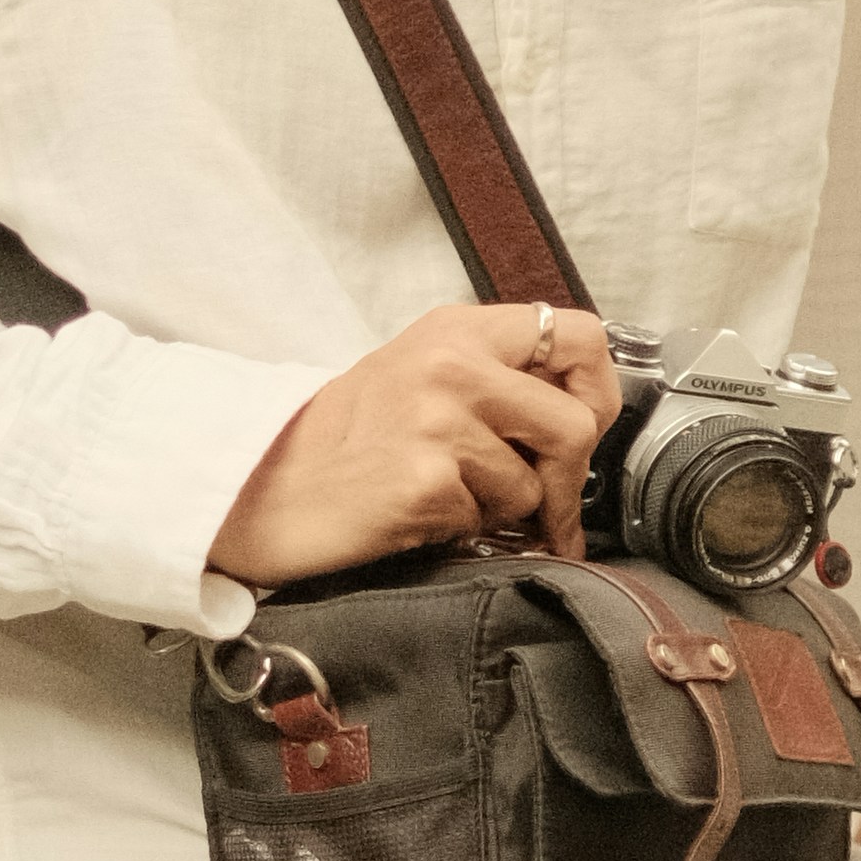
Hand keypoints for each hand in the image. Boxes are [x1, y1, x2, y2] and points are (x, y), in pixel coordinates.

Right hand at [212, 304, 618, 582]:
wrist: (262, 488)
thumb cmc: (341, 442)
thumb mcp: (420, 376)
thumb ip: (495, 378)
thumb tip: (581, 411)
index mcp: (456, 330)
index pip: (578, 334)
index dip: (598, 391)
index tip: (587, 427)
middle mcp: (451, 364)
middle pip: (575, 423)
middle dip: (569, 479)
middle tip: (548, 506)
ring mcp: (438, 422)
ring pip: (533, 485)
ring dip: (502, 509)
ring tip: (444, 496)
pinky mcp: (426, 480)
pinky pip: (487, 521)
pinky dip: (462, 530)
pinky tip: (418, 514)